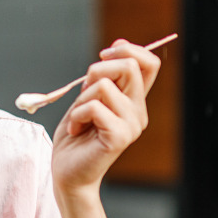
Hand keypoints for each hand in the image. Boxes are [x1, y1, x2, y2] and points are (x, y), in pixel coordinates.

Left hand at [51, 38, 161, 196]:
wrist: (67, 172)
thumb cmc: (75, 134)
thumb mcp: (88, 96)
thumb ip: (104, 76)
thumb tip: (117, 45)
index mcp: (133, 100)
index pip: (150, 63)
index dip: (128, 49)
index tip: (105, 55)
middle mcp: (138, 112)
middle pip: (129, 66)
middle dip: (97, 70)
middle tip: (83, 92)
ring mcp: (132, 125)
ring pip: (105, 85)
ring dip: (82, 99)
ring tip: (79, 119)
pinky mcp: (121, 137)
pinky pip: (94, 107)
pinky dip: (77, 116)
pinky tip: (76, 130)